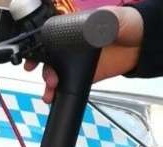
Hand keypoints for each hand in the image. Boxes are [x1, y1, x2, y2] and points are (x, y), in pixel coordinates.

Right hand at [24, 5, 144, 103]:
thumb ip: (102, 22)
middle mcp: (71, 47)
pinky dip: (57, 94)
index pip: (51, 39)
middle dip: (44, 71)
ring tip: (50, 93)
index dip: (39, 49)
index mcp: (74, 30)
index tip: (34, 60)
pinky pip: (65, 86)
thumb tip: (91, 28)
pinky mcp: (82, 76)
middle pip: (49, 60)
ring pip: (54, 75)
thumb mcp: (114, 18)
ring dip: (48, 85)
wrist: (142, 44)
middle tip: (50, 79)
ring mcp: (76, 62)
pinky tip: (53, 98)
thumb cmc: (129, 24)